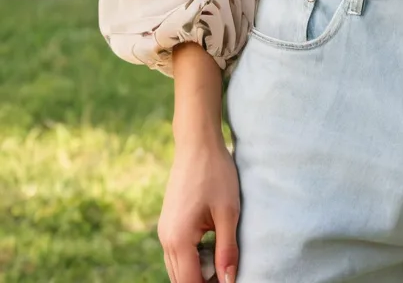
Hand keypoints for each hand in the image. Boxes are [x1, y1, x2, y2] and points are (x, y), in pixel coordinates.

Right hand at [157, 135, 240, 282]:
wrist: (197, 143)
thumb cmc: (215, 173)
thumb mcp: (228, 212)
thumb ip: (227, 250)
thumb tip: (229, 281)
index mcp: (179, 239)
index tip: (229, 281)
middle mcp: (166, 239)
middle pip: (180, 280)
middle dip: (203, 282)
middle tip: (227, 274)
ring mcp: (164, 231)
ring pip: (177, 268)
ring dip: (196, 273)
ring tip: (221, 264)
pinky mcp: (168, 223)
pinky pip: (176, 253)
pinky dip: (191, 259)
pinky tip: (211, 248)